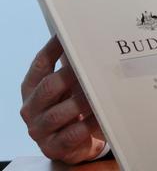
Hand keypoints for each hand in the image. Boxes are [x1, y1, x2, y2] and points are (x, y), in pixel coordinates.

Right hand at [20, 36, 105, 163]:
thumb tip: (93, 40)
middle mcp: (32, 107)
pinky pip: (71, 134)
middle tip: (90, 67)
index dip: (54, 48)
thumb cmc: (72, 108)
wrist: (75, 144)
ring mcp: (40, 129)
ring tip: (98, 93)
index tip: (67, 34)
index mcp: (32, 87)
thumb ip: (74, 68)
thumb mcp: (68, 88)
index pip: (40, 64)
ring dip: (81, 101)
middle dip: (69, 75)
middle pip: (48, 86)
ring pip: (58, 112)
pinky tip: (100, 117)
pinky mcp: (54, 147)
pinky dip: (87, 125)